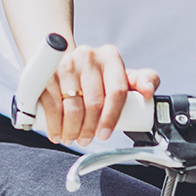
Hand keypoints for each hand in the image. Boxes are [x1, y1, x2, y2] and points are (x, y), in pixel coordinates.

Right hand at [37, 44, 159, 146]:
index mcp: (110, 56)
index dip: (111, 117)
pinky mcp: (47, 73)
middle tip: (86, 139)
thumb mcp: (124, 76)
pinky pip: (52, 105)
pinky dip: (55, 124)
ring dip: (72, 129)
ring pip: (72, 106)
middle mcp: (88, 56)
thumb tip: (148, 91)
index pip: (117, 90)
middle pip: (93, 101)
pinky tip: (58, 133)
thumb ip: (144, 81)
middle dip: (90, 128)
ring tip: (72, 137)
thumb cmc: (100, 75)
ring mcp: (66, 63)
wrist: (68, 61)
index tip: (105, 134)